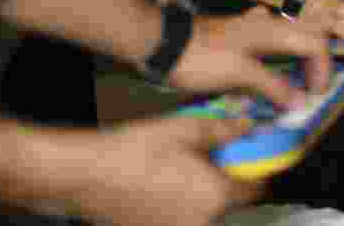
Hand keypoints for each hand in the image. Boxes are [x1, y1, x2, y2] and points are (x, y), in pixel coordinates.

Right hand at [75, 115, 264, 225]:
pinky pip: (181, 219)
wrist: (87, 174)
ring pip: (204, 211)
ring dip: (201, 194)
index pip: (254, 190)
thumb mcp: (186, 128)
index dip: (256, 172)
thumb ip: (224, 130)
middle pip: (228, 202)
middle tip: (209, 159)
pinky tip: (164, 184)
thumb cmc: (134, 151)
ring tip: (180, 170)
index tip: (253, 161)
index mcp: (214, 196)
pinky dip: (180, 205)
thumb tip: (247, 127)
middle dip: (224, 181)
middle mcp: (200, 222)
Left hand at [168, 6, 331, 108]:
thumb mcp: (239, 74)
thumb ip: (273, 86)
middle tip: (312, 85)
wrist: (162, 43)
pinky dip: (276, 55)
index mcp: (272, 30)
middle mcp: (266, 24)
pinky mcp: (237, 35)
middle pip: (307, 34)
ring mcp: (251, 27)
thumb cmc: (200, 56)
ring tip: (296, 79)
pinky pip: (268, 42)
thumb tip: (299, 101)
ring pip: (289, 37)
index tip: (315, 93)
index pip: (315, 43)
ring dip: (298, 57)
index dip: (323, 68)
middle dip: (316, 60)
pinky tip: (268, 63)